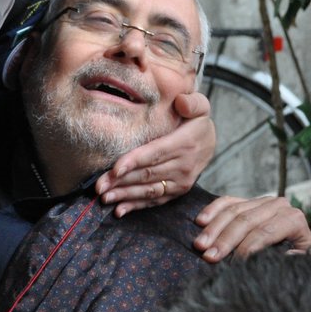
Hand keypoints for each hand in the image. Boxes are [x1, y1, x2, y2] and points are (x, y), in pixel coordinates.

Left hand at [97, 91, 214, 215]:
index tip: (115, 170)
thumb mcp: (200, 106)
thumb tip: (181, 102)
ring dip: (125, 195)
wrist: (211, 142)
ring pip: (148, 190)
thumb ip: (192, 102)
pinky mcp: (177, 192)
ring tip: (104, 198)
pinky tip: (119, 210)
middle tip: (99, 187)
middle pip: (147, 174)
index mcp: (184, 143)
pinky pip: (155, 200)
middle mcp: (183, 166)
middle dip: (121, 181)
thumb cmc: (197, 120)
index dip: (134, 162)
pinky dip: (136, 206)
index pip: (155, 153)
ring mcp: (180, 182)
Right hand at [194, 195, 310, 261]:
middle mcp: (278, 205)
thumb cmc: (299, 259)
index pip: (265, 232)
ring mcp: (261, 201)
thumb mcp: (305, 260)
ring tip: (200, 245)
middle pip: (246, 221)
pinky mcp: (247, 201)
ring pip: (233, 211)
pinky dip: (212, 210)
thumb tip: (287, 254)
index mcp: (293, 219)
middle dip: (226, 240)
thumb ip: (299, 258)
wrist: (298, 250)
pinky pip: (227, 201)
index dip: (248, 248)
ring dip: (214, 229)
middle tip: (209, 257)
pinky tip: (200, 221)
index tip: (233, 265)